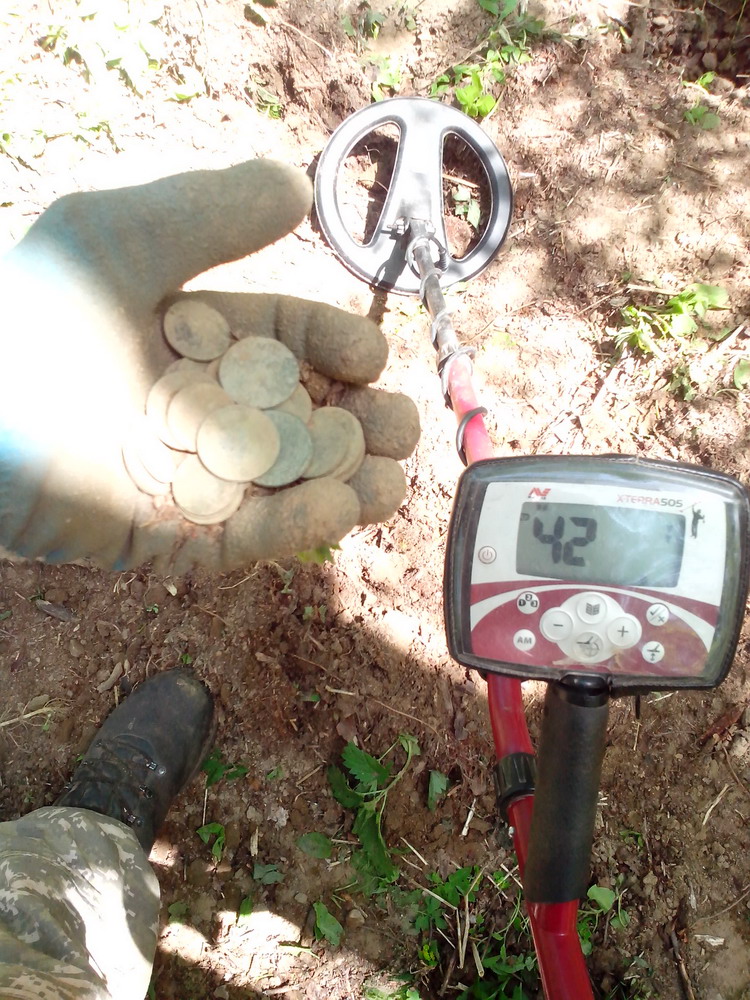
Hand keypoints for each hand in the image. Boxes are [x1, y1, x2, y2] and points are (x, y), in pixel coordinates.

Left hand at [0, 161, 418, 572]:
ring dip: (346, 484)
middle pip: (301, 420)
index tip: (369, 356)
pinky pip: (244, 539)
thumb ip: (210, 213)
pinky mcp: (168, 535)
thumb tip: (299, 183)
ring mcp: (188, 477)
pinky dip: (295, 528)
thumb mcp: (120, 238)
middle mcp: (199, 408)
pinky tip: (342, 506)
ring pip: (286, 487)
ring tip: (392, 480)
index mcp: (195, 340)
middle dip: (358, 424)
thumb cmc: (35, 317)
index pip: (286, 344)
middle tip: (400, 427)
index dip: (334, 349)